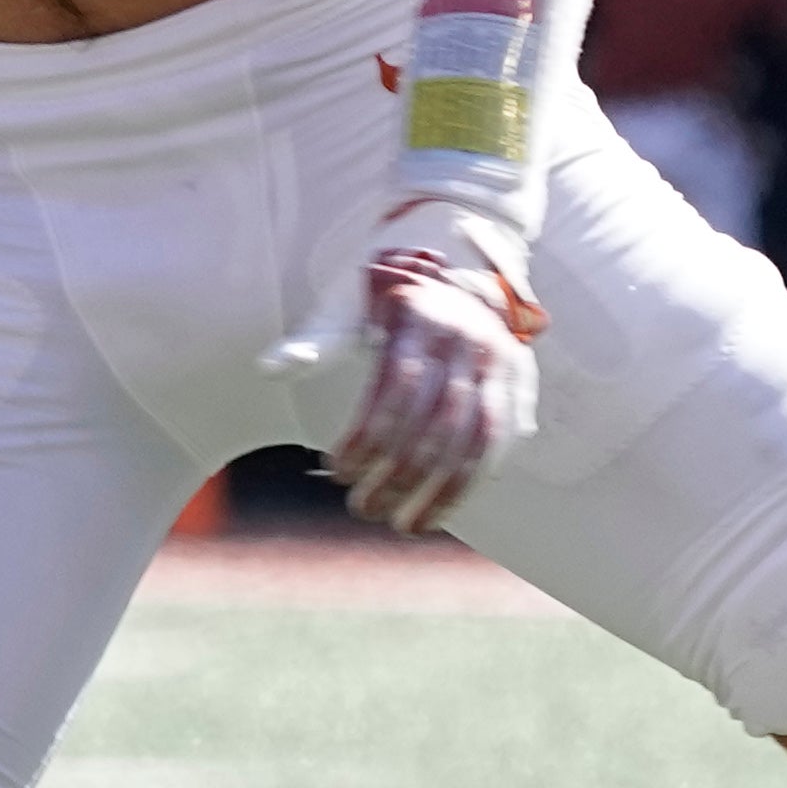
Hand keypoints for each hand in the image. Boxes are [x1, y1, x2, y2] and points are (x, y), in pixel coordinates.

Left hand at [259, 198, 544, 533]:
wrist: (455, 264)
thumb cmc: (386, 297)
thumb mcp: (349, 305)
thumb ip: (316, 339)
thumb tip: (270, 367)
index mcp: (417, 315)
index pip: (396, 387)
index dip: (369, 436)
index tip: (339, 470)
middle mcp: (463, 337)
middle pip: (436, 421)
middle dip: (399, 474)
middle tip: (362, 508)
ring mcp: (496, 360)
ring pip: (475, 438)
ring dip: (442, 491)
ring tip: (406, 524)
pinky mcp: (516, 380)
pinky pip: (499, 440)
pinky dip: (474, 479)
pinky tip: (444, 507)